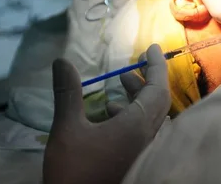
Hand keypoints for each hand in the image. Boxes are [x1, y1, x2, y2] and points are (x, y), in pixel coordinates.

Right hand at [43, 44, 170, 183]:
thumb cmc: (75, 171)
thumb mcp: (67, 130)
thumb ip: (68, 93)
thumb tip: (61, 61)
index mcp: (138, 127)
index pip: (158, 90)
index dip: (156, 66)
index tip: (150, 48)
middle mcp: (149, 140)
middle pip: (157, 104)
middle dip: (144, 82)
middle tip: (128, 69)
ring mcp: (144, 155)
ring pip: (150, 121)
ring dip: (136, 101)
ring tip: (116, 90)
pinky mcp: (137, 165)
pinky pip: (143, 135)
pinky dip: (131, 120)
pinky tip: (109, 119)